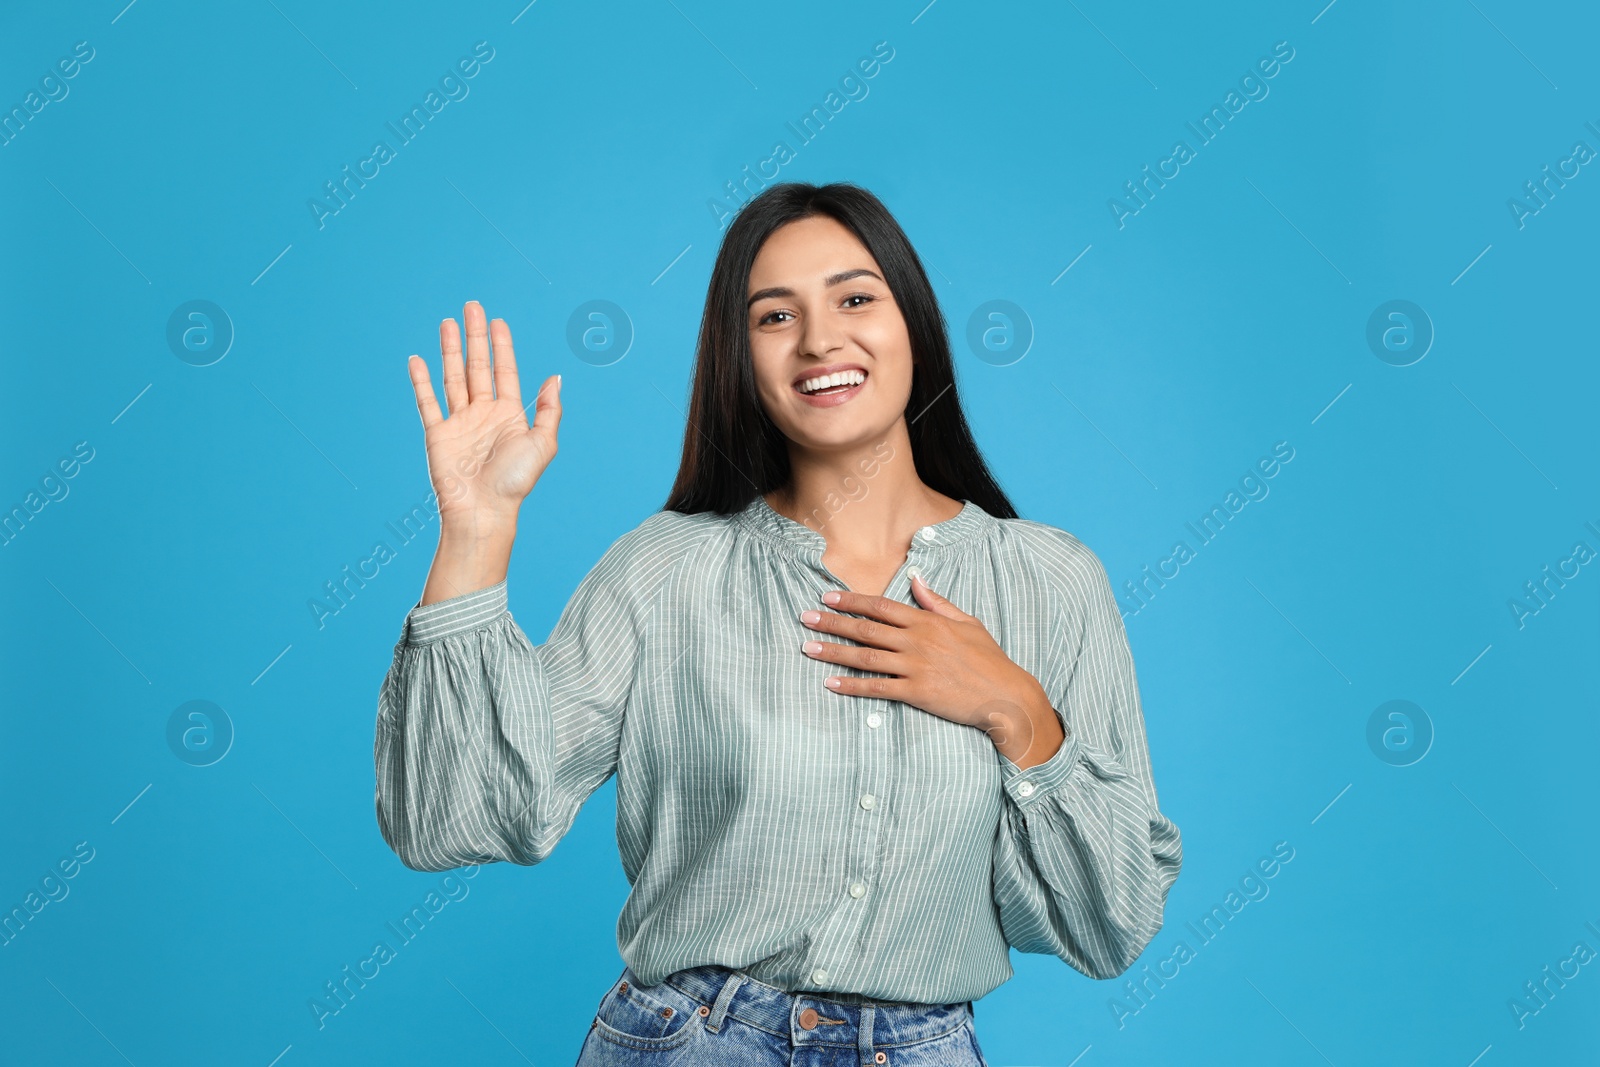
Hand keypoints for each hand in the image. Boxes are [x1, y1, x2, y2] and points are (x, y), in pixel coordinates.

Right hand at [408, 300, 560, 531]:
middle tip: (472, 306)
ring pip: (453, 377)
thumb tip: (555, 378)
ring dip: (450, 349)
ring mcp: (459, 423)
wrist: (483, 511)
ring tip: (447, 322)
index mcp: (509, 415)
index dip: (502, 345)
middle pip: (478, 366)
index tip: (497, 320)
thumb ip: (549, 411)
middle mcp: (484, 415)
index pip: (505, 371)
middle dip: (475, 336)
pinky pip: (427, 401)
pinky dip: (421, 381)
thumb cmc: (515, 482)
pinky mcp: (438, 434)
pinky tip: (417, 359)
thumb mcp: (543, 444)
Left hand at [799, 575, 1063, 764]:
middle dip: (832, 622)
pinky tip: (830, 684)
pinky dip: (852, 686)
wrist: (1006, 694)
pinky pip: (878, 688)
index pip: (881, 606)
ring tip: (808, 647)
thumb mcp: (967, 622)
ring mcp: (916, 667)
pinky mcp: (917, 693)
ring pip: (866, 657)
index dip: (851, 601)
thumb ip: (937, 602)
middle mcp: (917, 641)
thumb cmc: (988, 658)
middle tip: (805, 617)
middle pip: (866, 629)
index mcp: (927, 622)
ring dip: (834, 652)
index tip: (827, 597)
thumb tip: (915, 578)